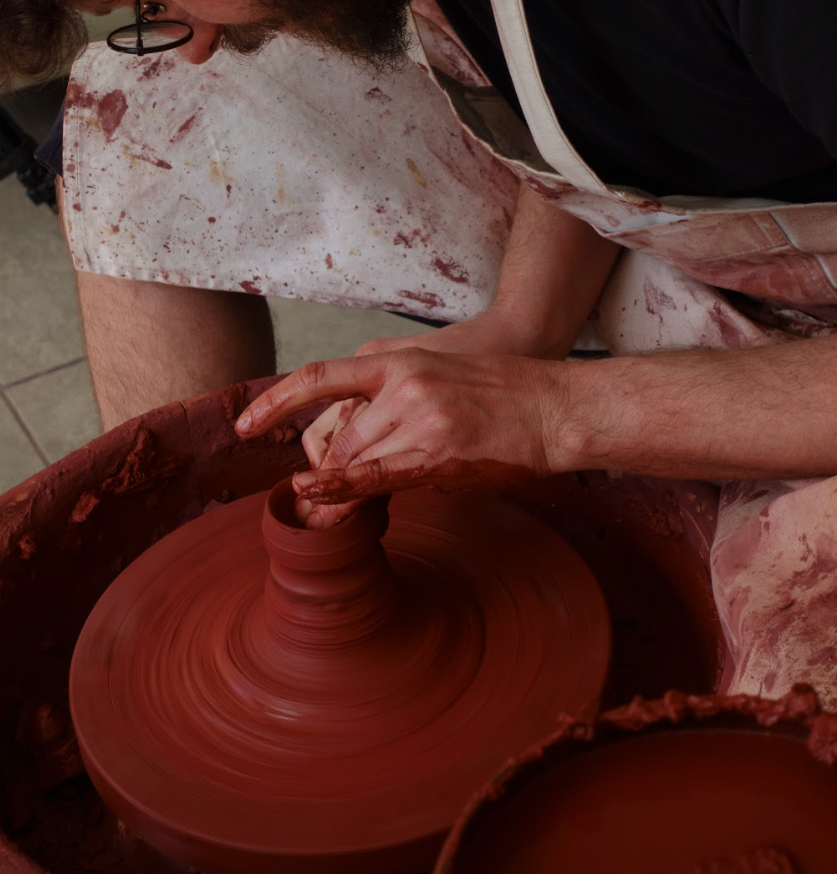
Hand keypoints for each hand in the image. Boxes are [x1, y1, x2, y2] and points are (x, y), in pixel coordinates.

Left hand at [296, 308, 563, 526]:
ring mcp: (419, 417)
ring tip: (321, 513)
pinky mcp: (438, 453)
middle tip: (311, 496)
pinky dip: (340, 490)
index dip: (277, 401)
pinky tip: (316, 498)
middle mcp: (402, 383)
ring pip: (355, 459)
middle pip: (337, 436)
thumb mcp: (438, 371)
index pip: (321, 376)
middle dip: (323, 470)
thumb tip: (355, 434)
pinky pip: (376, 477)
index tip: (245, 426)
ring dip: (338, 489)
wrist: (554, 407)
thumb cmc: (502, 391)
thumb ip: (393, 393)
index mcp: (399, 359)